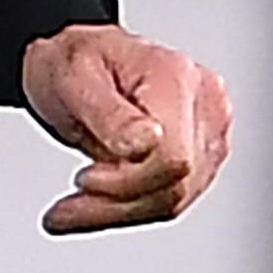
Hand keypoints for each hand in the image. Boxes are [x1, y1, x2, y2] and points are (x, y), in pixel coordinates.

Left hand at [21, 24, 231, 234]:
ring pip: (173, 200)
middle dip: (114, 204)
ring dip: (115, 212)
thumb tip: (148, 143)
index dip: (128, 180)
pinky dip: (125, 210)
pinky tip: (91, 207)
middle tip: (65, 208)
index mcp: (175, 76)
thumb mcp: (72, 76)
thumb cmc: (74, 60)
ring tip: (71, 209)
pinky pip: (169, 199)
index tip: (84, 179)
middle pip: (174, 183)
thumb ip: (110, 113)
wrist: (78, 62)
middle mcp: (204, 104)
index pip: (173, 155)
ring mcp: (207, 133)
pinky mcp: (200, 158)